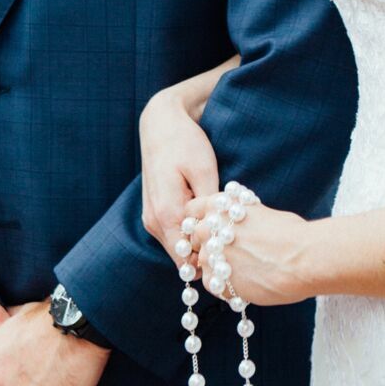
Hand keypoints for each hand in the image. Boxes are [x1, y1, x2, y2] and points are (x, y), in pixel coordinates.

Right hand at [141, 85, 219, 260]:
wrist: (161, 123)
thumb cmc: (185, 142)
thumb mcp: (204, 170)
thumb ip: (209, 206)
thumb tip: (218, 233)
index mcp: (166, 214)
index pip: (187, 260)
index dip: (210, 262)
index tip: (232, 254)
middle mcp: (154, 221)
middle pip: (183, 257)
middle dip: (206, 255)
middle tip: (232, 243)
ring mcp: (151, 218)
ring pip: (179, 247)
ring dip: (199, 243)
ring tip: (222, 227)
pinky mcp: (155, 212)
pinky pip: (175, 234)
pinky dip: (191, 232)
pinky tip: (209, 218)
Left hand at [187, 193, 313, 306]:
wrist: (303, 259)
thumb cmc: (291, 233)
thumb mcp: (260, 211)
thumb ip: (239, 217)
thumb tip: (237, 223)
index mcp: (220, 205)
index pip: (192, 210)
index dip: (201, 219)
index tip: (212, 228)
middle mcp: (210, 228)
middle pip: (193, 237)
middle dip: (207, 244)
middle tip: (230, 252)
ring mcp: (210, 255)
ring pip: (202, 262)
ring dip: (217, 265)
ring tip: (244, 269)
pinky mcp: (217, 281)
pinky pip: (212, 283)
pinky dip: (225, 285)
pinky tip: (246, 282)